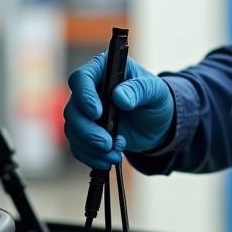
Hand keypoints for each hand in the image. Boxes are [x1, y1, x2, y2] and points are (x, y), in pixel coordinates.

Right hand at [64, 54, 173, 169]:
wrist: (158, 124)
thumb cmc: (156, 99)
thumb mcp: (155, 91)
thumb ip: (139, 90)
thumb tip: (119, 97)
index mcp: (103, 71)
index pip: (81, 79)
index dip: (85, 96)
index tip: (98, 113)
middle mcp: (89, 91)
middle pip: (73, 110)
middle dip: (88, 131)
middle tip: (107, 143)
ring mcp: (85, 113)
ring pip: (73, 130)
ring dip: (91, 147)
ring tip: (115, 154)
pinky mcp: (87, 132)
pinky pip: (78, 146)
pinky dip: (91, 156)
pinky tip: (108, 161)